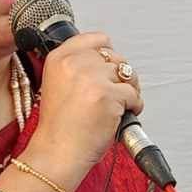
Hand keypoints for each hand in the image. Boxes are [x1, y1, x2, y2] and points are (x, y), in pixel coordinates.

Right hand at [26, 32, 143, 185]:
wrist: (57, 153)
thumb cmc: (59, 128)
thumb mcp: (58, 85)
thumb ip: (77, 68)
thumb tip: (106, 62)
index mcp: (59, 58)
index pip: (95, 38)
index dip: (107, 54)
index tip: (108, 67)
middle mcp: (74, 63)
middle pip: (114, 56)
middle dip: (120, 75)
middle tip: (114, 93)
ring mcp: (92, 78)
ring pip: (127, 74)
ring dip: (129, 90)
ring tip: (118, 105)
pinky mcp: (109, 95)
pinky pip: (134, 94)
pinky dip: (134, 106)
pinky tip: (120, 116)